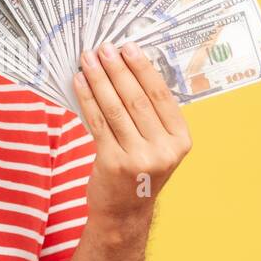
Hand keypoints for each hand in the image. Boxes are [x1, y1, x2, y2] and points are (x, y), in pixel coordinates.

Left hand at [73, 40, 192, 218]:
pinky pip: (98, 123)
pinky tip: (79, 83)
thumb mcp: (158, 146)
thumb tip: (127, 68)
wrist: (124, 213)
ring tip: (88, 59)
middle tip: (104, 48)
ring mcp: (139, 158)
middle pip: (137, 99)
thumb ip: (151, 115)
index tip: (128, 47)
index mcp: (180, 140)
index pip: (161, 96)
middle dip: (118, 69)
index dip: (143, 68)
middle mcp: (164, 150)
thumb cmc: (139, 172)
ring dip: (99, 80)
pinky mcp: (112, 163)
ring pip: (115, 108)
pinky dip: (87, 99)